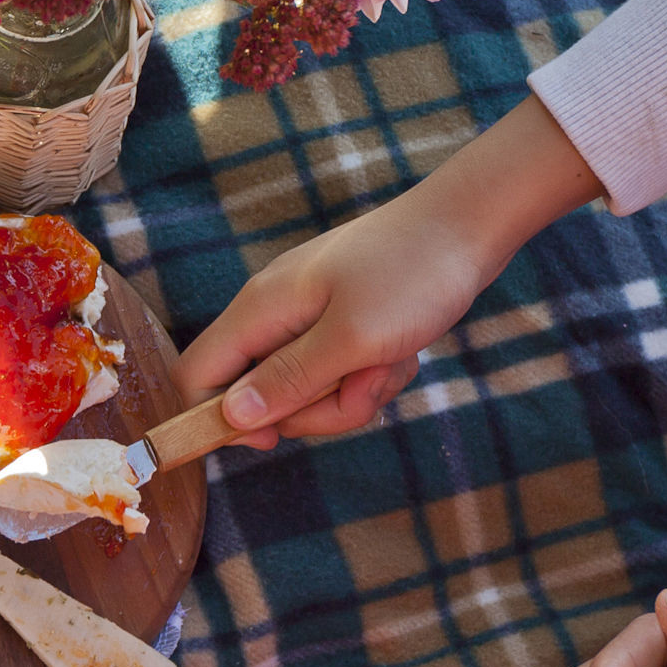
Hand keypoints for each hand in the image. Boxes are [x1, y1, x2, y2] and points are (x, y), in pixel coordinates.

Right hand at [179, 97, 599, 442]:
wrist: (468, 227)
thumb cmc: (411, 276)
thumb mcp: (350, 339)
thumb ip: (287, 379)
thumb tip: (228, 417)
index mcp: (261, 310)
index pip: (197, 375)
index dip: (218, 420)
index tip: (273, 439)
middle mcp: (275, 313)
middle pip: (261, 396)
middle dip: (315, 409)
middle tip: (361, 384)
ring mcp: (310, 318)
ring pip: (308, 391)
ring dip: (354, 392)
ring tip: (389, 360)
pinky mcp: (342, 323)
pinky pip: (341, 374)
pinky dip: (373, 374)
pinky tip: (401, 351)